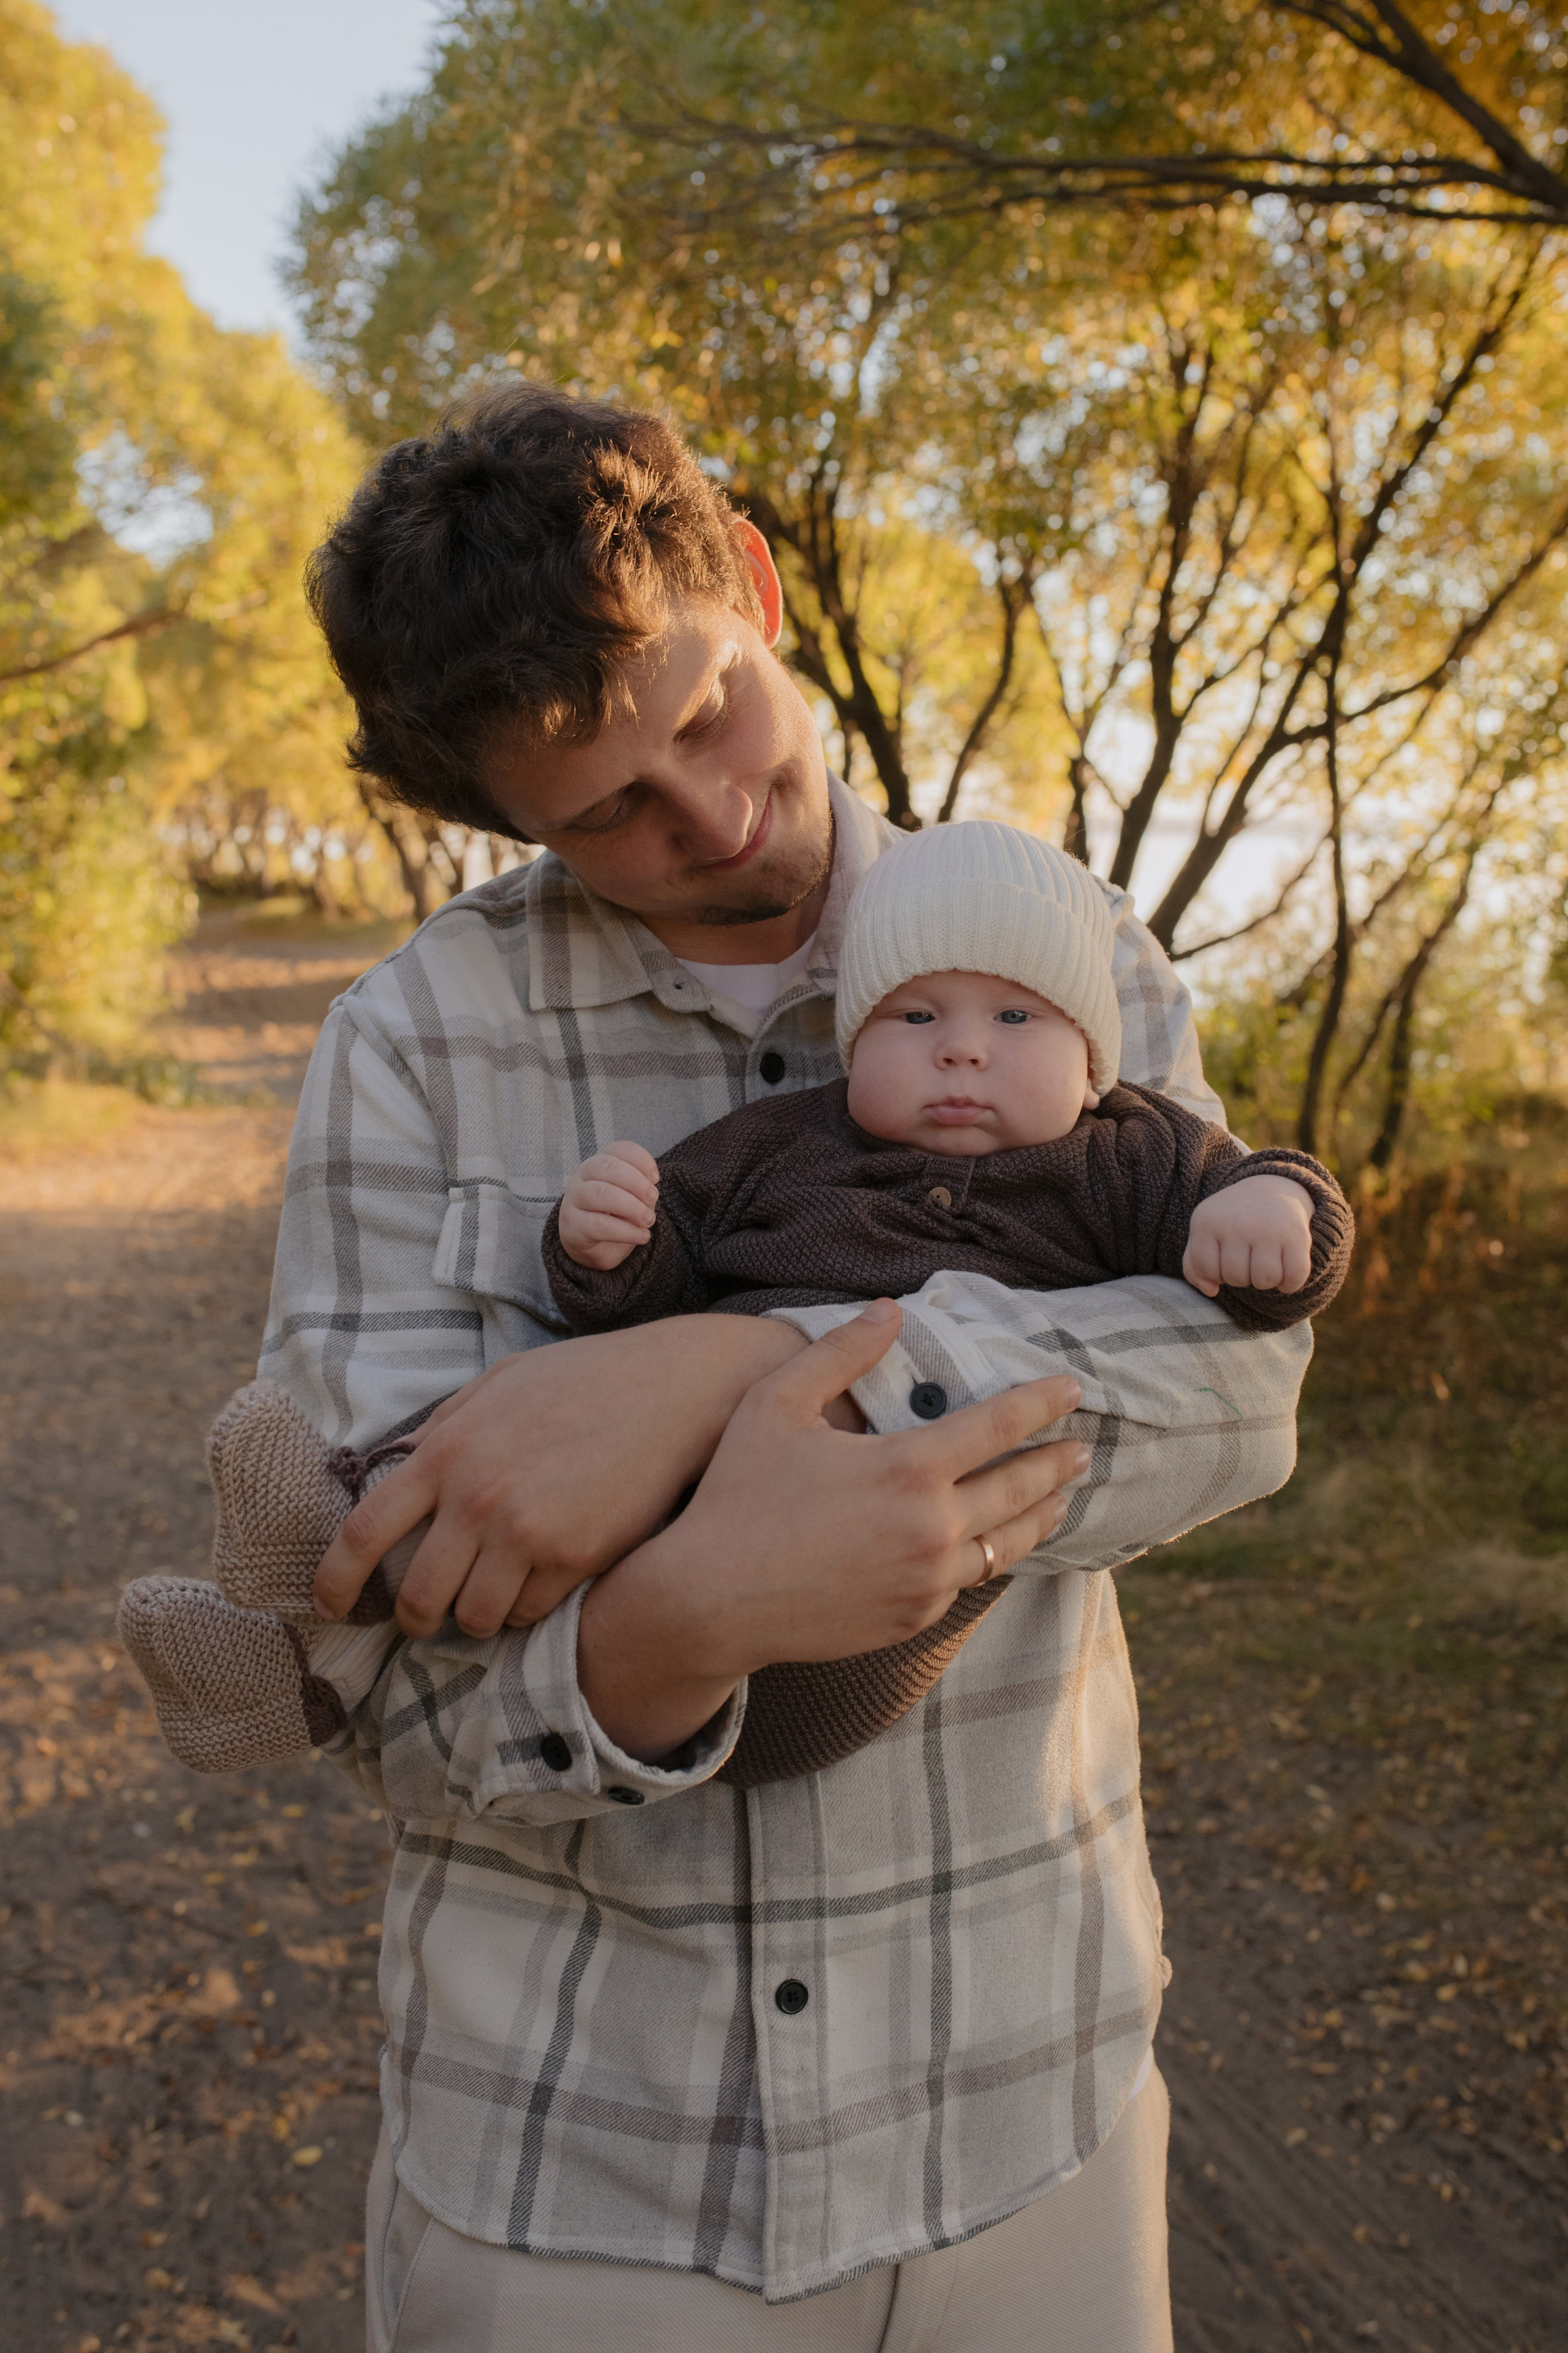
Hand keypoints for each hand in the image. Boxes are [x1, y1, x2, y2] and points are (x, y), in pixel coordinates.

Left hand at [312, 1316, 807, 1638]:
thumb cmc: (583, 1380)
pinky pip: (528, 1614)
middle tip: (426, 1616)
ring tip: (490, 1597)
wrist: (674, 1388)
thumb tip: (396, 1469)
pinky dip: (526, 1609)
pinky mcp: (575, 1558)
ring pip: (472, 1619)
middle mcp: (477, 1497)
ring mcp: (526, 1532)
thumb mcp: (499, 1385)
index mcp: (445, 1450)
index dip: (334, 1583)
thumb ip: (443, 1430)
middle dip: (413, 1618)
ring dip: (474, 1618)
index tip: (329, 1607)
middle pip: (415, 1597)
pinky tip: (542, 1580)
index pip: (362, 1534)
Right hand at [557, 1141, 659, 1269]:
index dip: (640, 1159)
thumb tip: (649, 1191)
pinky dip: (625, 1231)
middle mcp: (582, 1176)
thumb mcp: (633, 1199)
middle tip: (653, 1197)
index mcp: (599, 1163)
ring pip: (600, 1193)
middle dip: (635, 1181)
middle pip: (607, 1167)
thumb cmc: (616, 1217)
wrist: (594, 1248)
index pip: (618, 1150)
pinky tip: (642, 1236)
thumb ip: (641, 1191)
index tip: (655, 1178)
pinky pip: (599, 1225)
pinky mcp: (572, 1225)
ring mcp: (573, 1199)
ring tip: (648, 1219)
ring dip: (631, 1206)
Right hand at [579, 1300, 1086, 1759]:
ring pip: (1007, 1544)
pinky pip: (969, 1581)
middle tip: (1081, 1447)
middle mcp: (932, 1527)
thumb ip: (840, 1352)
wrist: (710, 1602)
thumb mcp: (775, 1404)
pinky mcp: (913, 1617)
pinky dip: (993, 1556)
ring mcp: (927, 1580)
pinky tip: (998, 1545)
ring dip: (1041, 1515)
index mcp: (908, 1468)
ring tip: (1061, 1498)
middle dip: (1056, 1462)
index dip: (1041, 1402)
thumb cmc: (736, 1493)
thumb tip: (890, 1311)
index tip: (1071, 1389)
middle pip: (1019, 1488)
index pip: (999, 1425)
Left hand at [1184, 1174, 1313, 1297]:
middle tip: (1248, 1258)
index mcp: (1206, 1221)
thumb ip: (1194, 1266)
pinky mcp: (1296, 1234)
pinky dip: (1290, 1284)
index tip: (1224, 1258)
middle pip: (1236, 1278)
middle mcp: (1236, 1223)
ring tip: (1265, 1264)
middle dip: (1242, 1277)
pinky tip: (1286, 1272)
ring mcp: (1267, 1228)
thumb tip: (1210, 1291)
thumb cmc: (1233, 1220)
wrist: (1271, 1189)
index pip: (1206, 1270)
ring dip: (1266, 1281)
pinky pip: (1294, 1277)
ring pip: (1264, 1280)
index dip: (1216, 1273)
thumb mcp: (1205, 1233)